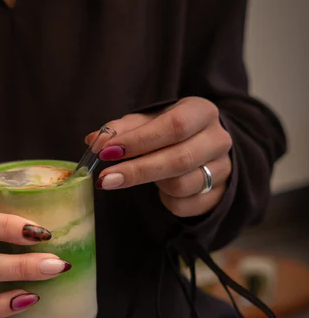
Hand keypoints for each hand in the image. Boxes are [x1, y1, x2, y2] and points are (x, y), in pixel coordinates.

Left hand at [86, 97, 232, 217]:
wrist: (203, 149)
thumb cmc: (169, 132)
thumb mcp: (147, 122)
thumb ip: (121, 129)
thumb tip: (95, 141)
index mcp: (202, 112)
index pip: (173, 126)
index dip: (138, 141)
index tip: (107, 152)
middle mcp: (218, 139)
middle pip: (178, 159)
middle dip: (136, 171)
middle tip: (105, 178)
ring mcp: (223, 169)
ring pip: (181, 185)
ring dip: (151, 184)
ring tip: (138, 175)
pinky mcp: (219, 195)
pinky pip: (184, 205)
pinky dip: (165, 200)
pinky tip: (159, 189)